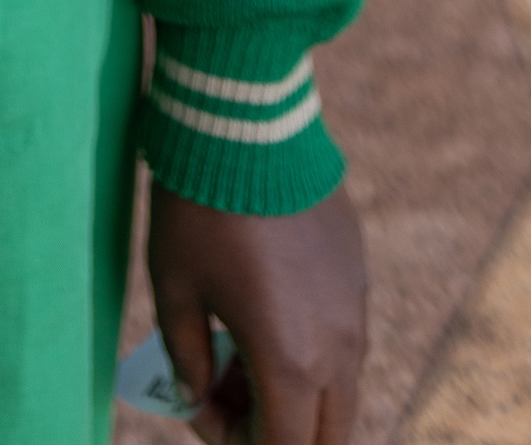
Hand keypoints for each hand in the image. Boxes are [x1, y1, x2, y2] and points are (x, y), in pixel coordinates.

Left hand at [149, 185, 364, 444]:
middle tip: (223, 391)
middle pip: (324, 435)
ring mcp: (355, 306)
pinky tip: (263, 303)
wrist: (245, 118)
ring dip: (294, 391)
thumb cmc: (199, 206)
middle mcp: (338, 344)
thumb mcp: (173, 287)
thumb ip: (187, 357)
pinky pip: (343, 337)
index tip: (197, 403)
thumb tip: (196, 393)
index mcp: (291, 360)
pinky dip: (310, 348)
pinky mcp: (357, 269)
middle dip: (274, 430)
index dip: (234, 441)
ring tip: (236, 345)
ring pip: (339, 389)